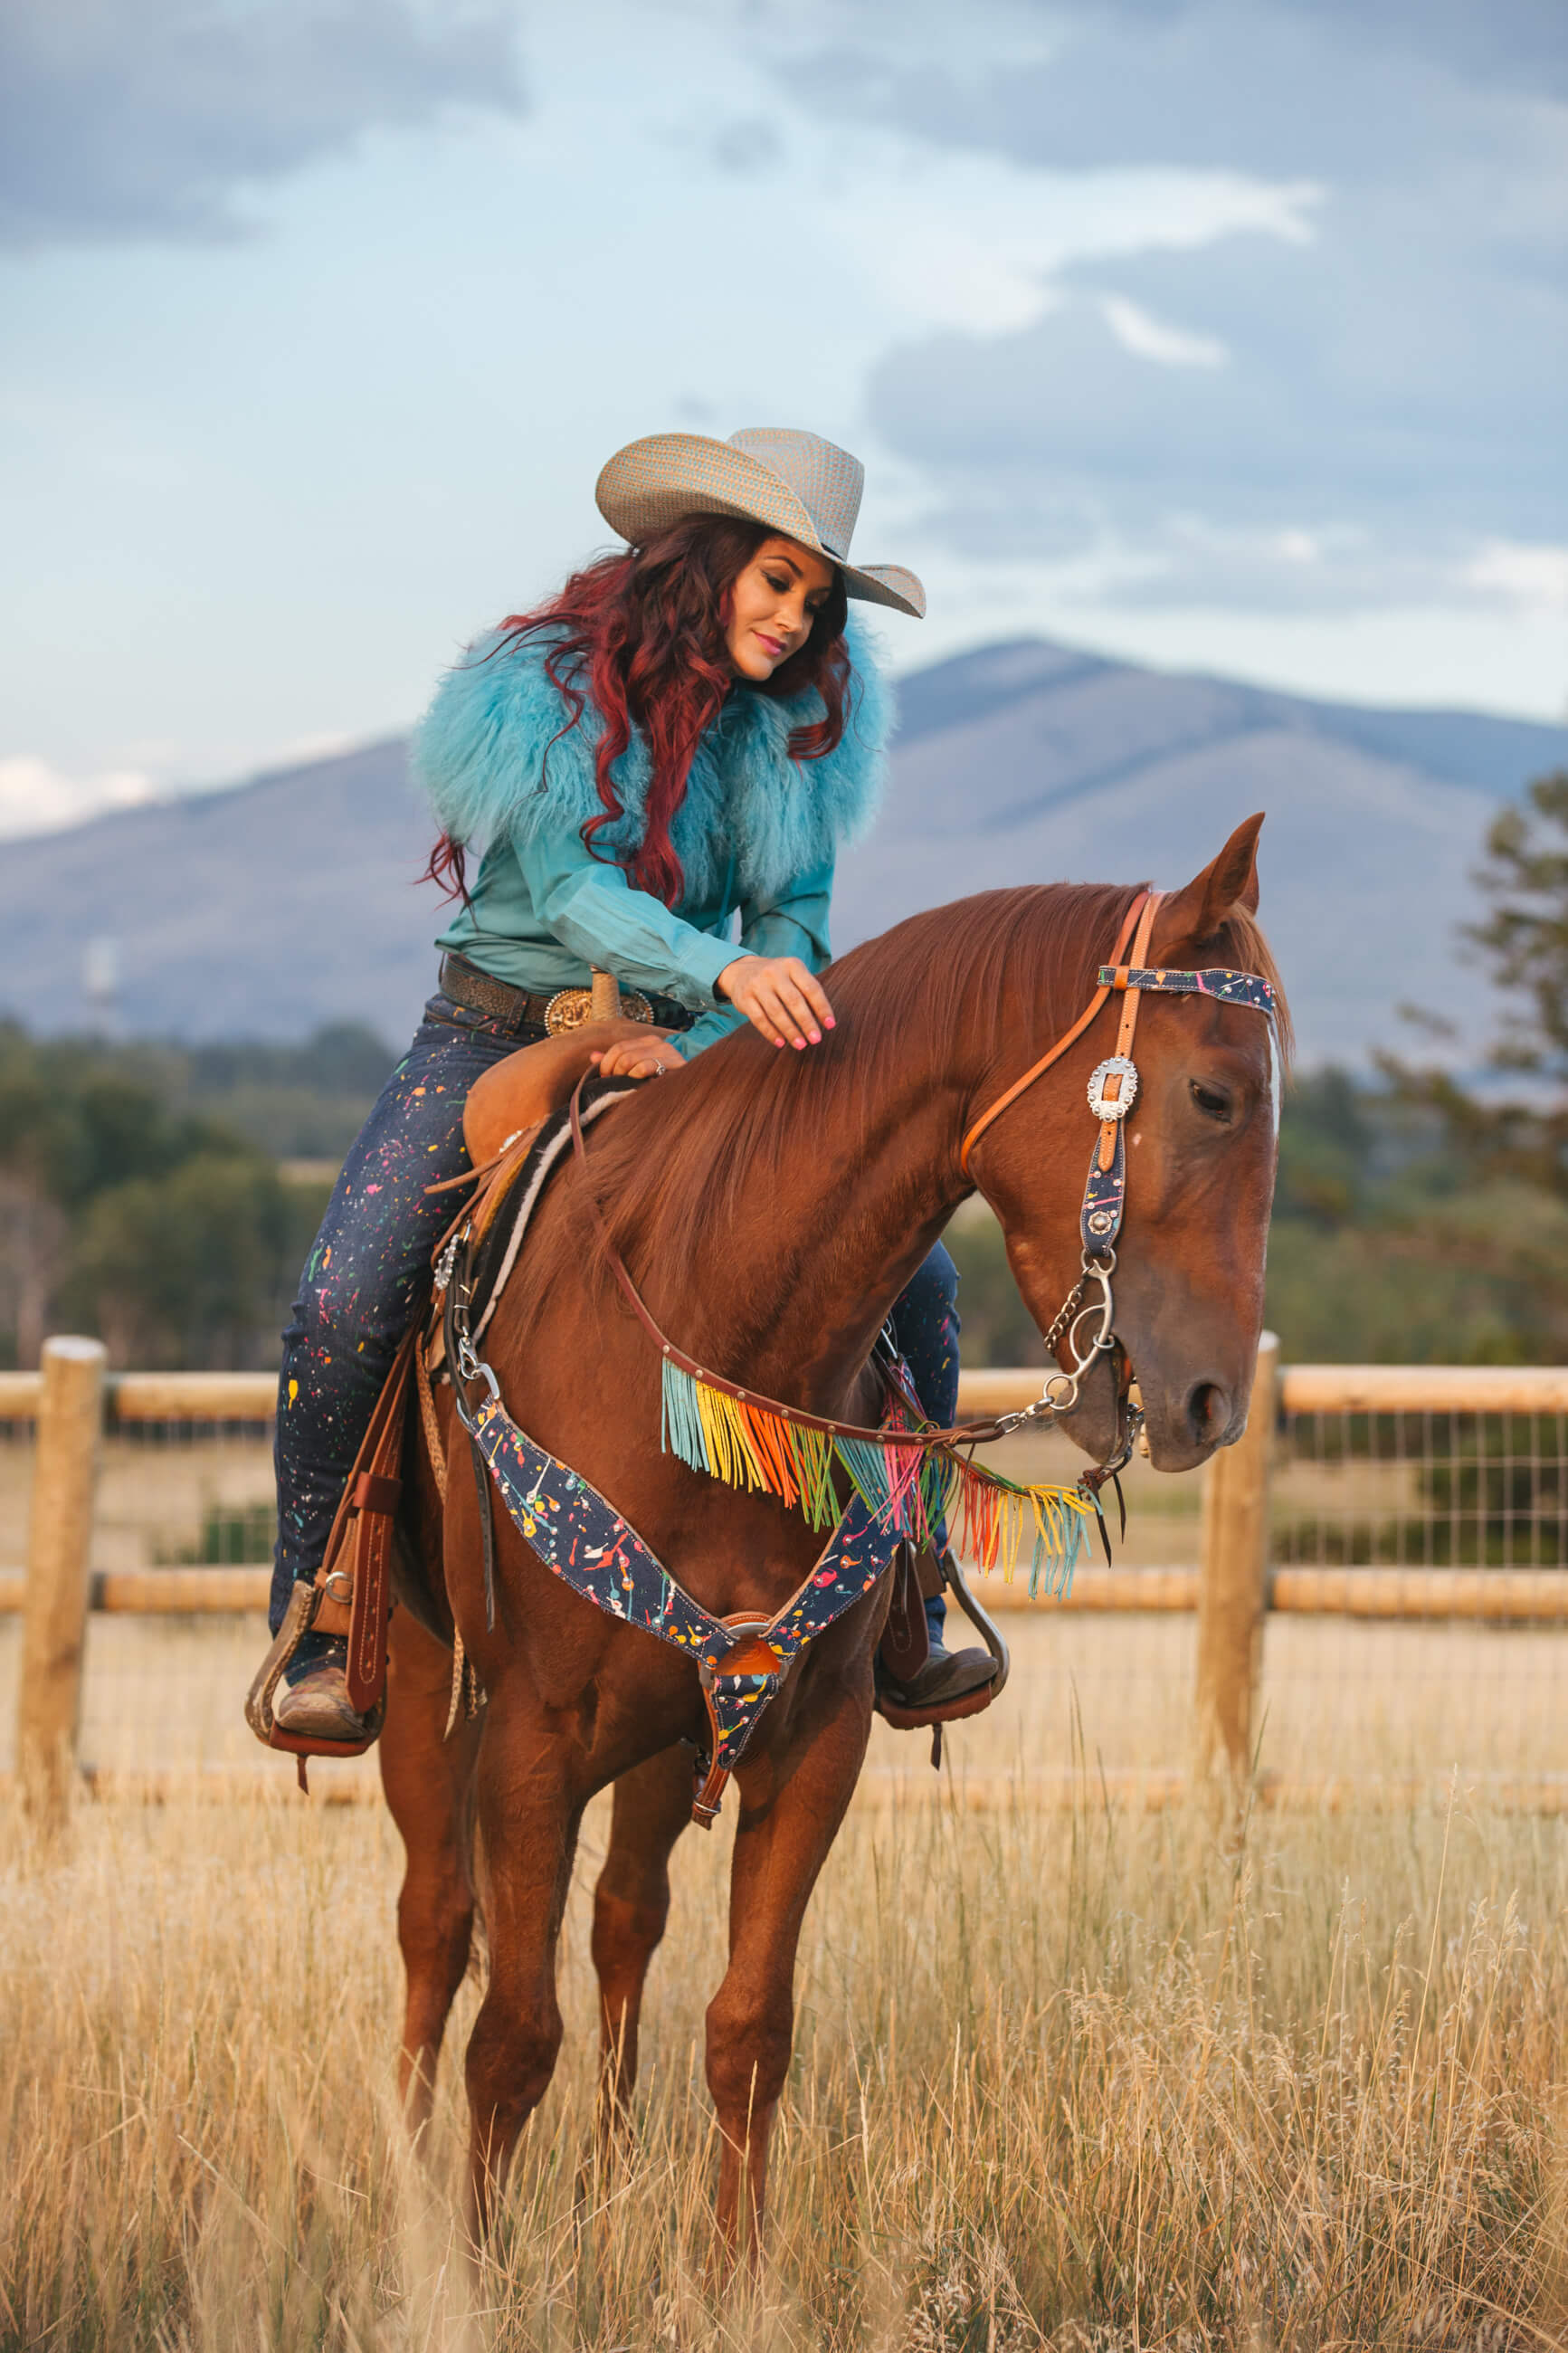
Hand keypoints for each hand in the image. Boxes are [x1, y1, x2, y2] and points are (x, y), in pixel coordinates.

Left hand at [590, 1035, 686, 1080]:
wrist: (688, 1095)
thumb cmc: (658, 1086)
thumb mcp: (634, 1073)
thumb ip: (615, 1063)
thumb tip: (593, 1056)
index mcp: (648, 1042)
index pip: (618, 1047)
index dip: (606, 1064)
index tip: (605, 1080)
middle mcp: (658, 1043)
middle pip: (622, 1053)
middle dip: (613, 1072)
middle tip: (614, 1087)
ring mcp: (667, 1052)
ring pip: (630, 1060)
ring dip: (623, 1077)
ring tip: (627, 1088)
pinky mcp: (674, 1064)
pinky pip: (644, 1067)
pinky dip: (635, 1078)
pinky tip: (639, 1088)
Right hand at [715, 955, 835, 1049]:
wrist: (741, 971)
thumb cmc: (777, 978)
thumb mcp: (793, 976)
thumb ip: (808, 992)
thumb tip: (825, 1020)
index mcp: (792, 965)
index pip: (811, 988)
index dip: (822, 1008)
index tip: (830, 1025)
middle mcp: (774, 972)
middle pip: (794, 1000)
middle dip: (806, 1022)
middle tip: (816, 1039)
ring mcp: (757, 984)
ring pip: (776, 1012)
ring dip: (790, 1031)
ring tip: (800, 1045)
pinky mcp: (744, 998)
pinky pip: (759, 1019)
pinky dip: (771, 1033)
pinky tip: (781, 1043)